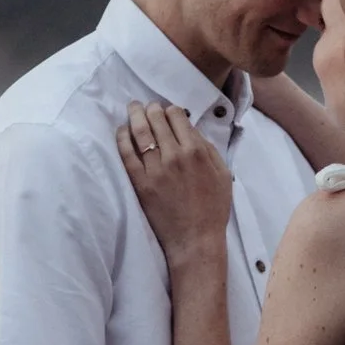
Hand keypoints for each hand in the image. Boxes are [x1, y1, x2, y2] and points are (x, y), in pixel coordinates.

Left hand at [116, 101, 232, 260]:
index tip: (167, 112)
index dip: (170, 110)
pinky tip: (121, 131)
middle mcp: (175, 155)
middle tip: (146, 106)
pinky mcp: (141, 182)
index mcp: (197, 150)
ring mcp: (156, 168)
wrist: (195, 239)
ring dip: (135, 115)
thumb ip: (208, 148)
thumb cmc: (213, 208)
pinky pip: (127, 154)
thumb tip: (191, 130)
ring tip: (132, 108)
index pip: (177, 116)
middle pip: (157, 119)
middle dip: (150, 108)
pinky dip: (122, 138)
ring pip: (140, 131)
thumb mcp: (222, 173)